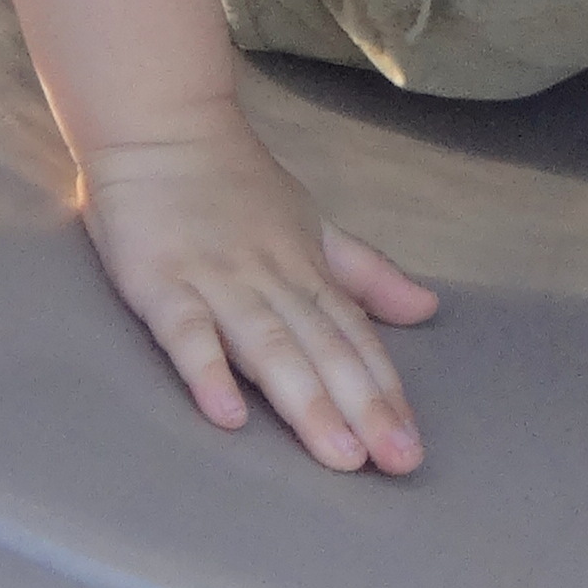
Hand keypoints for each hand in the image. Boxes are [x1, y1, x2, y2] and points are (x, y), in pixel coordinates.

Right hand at [79, 109, 437, 472]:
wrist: (160, 124)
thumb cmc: (234, 181)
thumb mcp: (312, 223)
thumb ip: (364, 273)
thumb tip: (426, 307)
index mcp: (305, 268)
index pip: (355, 336)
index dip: (384, 390)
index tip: (412, 444)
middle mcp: (270, 278)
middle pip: (324, 350)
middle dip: (363, 408)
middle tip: (398, 463)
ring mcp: (216, 280)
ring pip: (270, 347)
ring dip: (306, 402)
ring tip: (339, 455)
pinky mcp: (160, 283)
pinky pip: (186, 332)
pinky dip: (208, 371)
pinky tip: (229, 416)